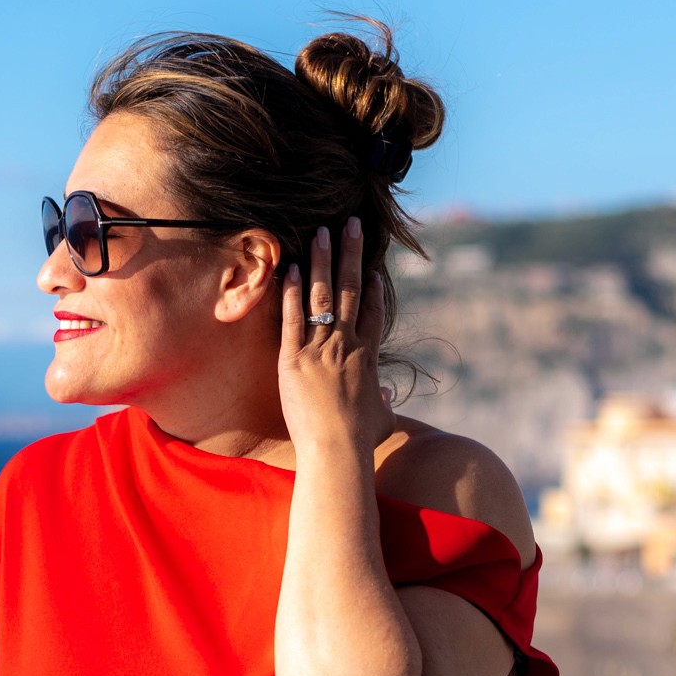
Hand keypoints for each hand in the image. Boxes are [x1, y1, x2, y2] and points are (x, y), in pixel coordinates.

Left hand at [278, 217, 391, 459]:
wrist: (337, 450)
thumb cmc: (359, 441)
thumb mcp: (381, 420)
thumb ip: (384, 403)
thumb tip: (386, 397)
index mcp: (367, 358)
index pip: (372, 313)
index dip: (372, 289)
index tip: (371, 270)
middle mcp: (346, 345)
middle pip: (351, 290)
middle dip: (351, 254)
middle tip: (351, 225)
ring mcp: (320, 348)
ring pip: (322, 295)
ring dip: (322, 261)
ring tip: (321, 232)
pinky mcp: (294, 358)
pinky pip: (292, 318)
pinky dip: (290, 291)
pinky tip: (288, 267)